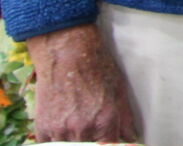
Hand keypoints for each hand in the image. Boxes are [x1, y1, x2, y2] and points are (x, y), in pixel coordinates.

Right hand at [27, 22, 140, 143]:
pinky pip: (51, 145)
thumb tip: (130, 138)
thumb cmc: (97, 69)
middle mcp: (82, 129)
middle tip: (92, 126)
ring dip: (75, 140)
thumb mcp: (119, 91)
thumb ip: (125, 119)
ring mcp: (60, 131)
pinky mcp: (43, 129)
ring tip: (79, 122)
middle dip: (93, 142)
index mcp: (105, 121)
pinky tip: (64, 125)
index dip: (110, 145)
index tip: (108, 140)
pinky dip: (58, 140)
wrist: (67, 54)